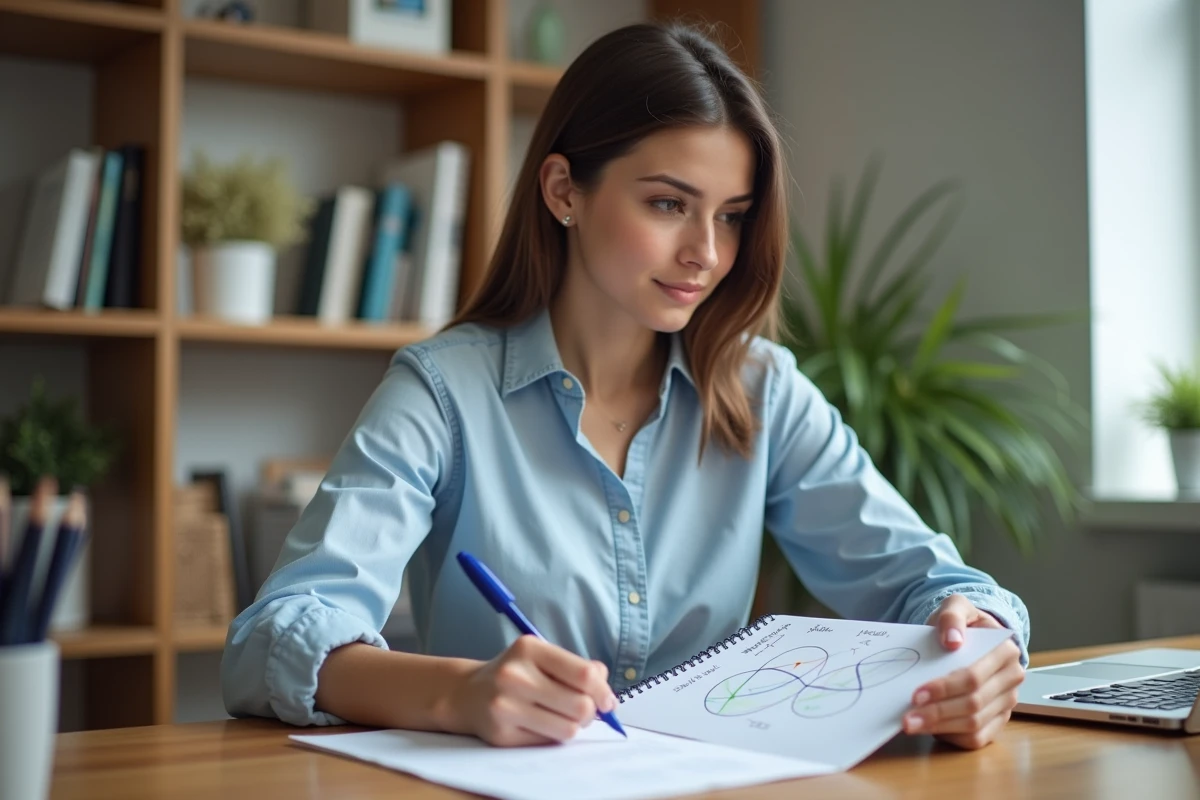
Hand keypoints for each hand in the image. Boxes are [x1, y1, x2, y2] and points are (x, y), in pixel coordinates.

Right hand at [445, 635, 617, 746]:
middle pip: (580, 705)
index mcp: (529, 649)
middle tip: (584, 711)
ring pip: (567, 728)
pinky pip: (547, 742)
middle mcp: (514, 675)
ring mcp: (505, 706)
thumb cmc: (517, 673)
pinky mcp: (501, 734)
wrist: (469, 693)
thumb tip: (605, 686)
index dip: (603, 691)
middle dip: (590, 712)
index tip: (607, 700)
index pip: (584, 674)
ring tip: (563, 717)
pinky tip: (541, 724)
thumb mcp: (543, 658)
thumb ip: (577, 667)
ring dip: (573, 726)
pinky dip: (552, 736)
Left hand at [904, 594, 1024, 748]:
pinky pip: (978, 738)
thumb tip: (952, 640)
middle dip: (937, 713)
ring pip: (975, 724)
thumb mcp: (956, 607)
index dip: (945, 688)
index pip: (973, 676)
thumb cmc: (961, 624)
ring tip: (911, 725)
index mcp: (1005, 652)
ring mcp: (1007, 702)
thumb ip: (952, 616)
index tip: (917, 694)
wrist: (968, 635)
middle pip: (974, 704)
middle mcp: (1011, 679)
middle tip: (907, 718)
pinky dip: (953, 737)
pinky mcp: (998, 720)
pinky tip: (930, 730)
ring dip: (941, 728)